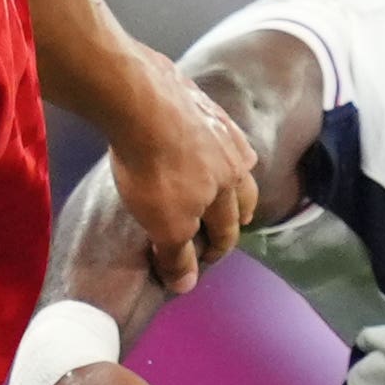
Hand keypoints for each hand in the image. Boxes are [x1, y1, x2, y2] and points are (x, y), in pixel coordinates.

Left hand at [102, 52, 256, 294]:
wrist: (141, 100)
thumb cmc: (155, 169)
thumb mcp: (164, 223)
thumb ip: (177, 254)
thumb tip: (187, 286)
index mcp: (228, 191)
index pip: (228, 229)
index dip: (218, 248)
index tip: (209, 257)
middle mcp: (234, 158)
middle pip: (243, 191)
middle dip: (240, 211)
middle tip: (239, 220)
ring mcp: (219, 125)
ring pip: (235, 156)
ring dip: (234, 173)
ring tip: (228, 179)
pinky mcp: (197, 98)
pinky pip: (212, 125)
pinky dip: (212, 138)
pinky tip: (201, 135)